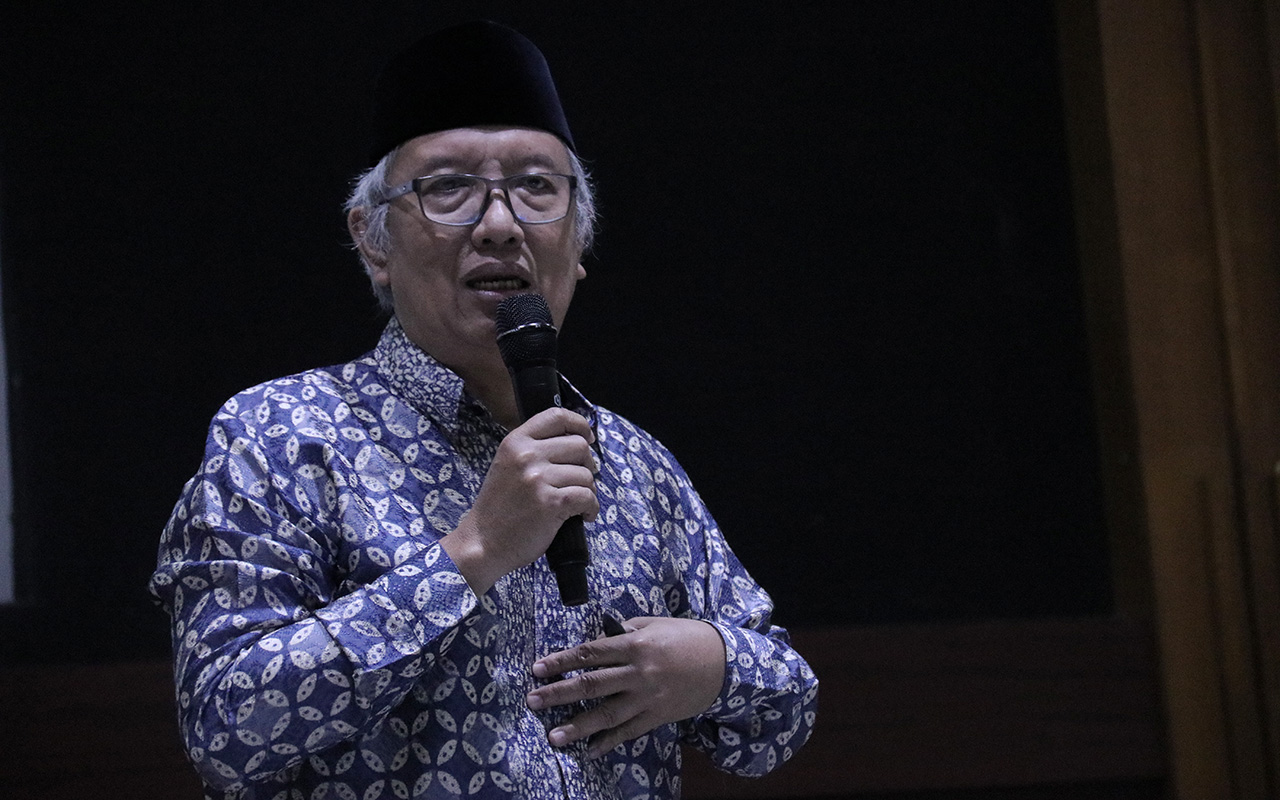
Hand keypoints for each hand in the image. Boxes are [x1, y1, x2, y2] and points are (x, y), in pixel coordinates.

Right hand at [443, 407, 597, 593]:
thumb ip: (534, 449)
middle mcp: (527, 455)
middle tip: (580, 480)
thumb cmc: (499, 507)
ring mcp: (538, 479)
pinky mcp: (551, 503)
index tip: (587, 438)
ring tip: (576, 503)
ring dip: (588, 491)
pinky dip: (591, 508)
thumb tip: (577, 441)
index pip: (557, 416)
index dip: (580, 425)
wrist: (483, 542)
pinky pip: (587, 497)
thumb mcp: (507, 465)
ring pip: (586, 475)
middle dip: (587, 464)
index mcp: (515, 441)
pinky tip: (583, 515)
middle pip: (579, 446)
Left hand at [525, 617, 726, 758]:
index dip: (561, 661)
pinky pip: (629, 731)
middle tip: (532, 701)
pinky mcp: (657, 716)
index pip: (589, 653)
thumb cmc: (685, 637)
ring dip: (578, 726)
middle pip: (590, 684)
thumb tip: (598, 639)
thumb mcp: (654, 625)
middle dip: (558, 693)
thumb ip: (624, 632)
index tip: (538, 669)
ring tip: (554, 737)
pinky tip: (590, 750)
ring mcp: (647, 697)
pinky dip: (609, 742)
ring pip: (606, 714)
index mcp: (634, 644)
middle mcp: (637, 672)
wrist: (723, 663)